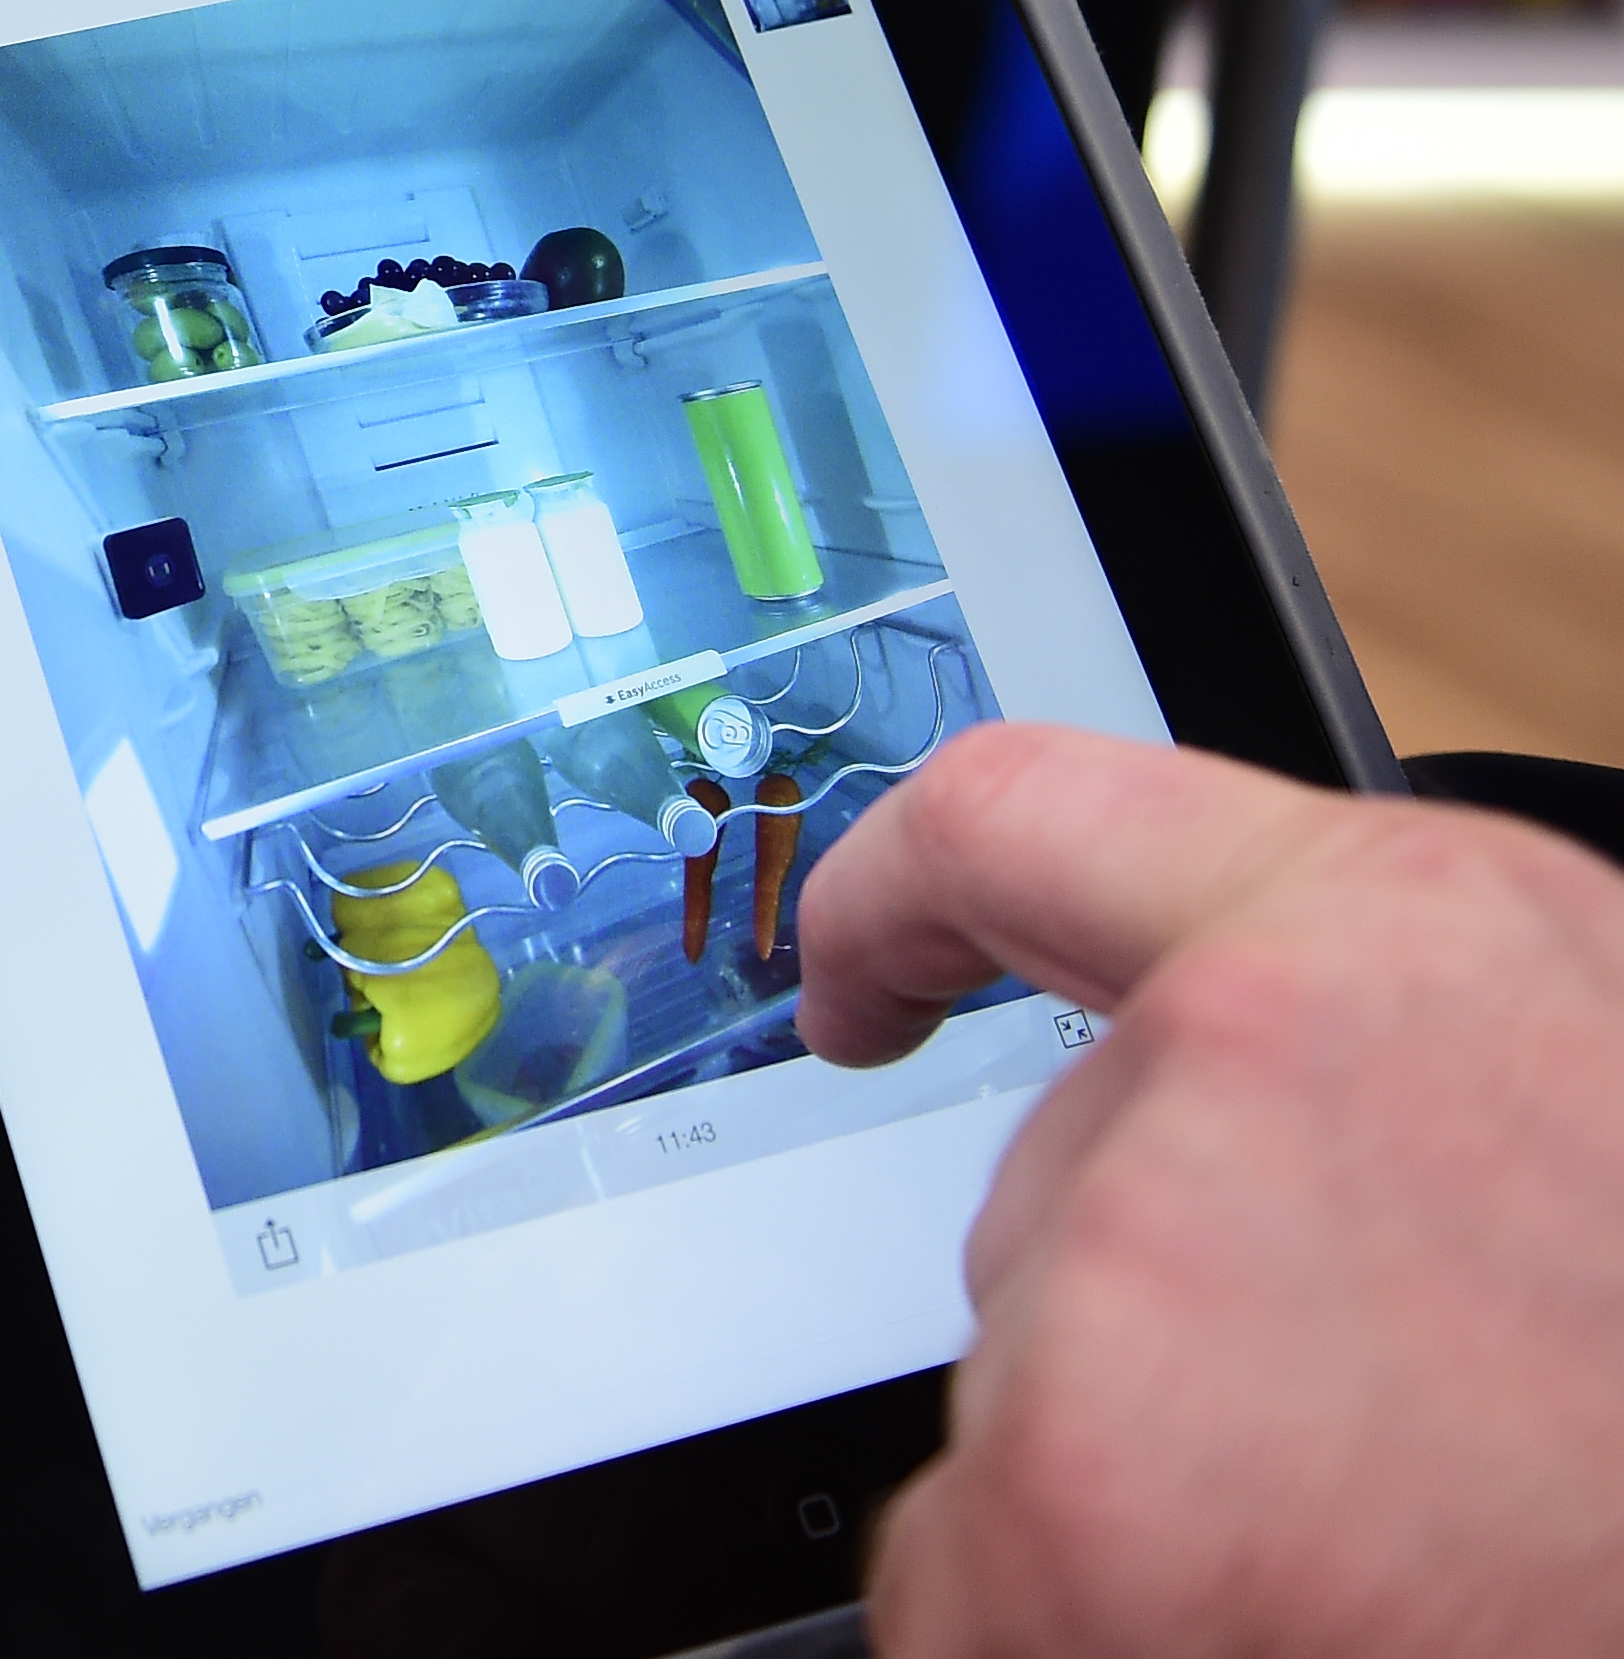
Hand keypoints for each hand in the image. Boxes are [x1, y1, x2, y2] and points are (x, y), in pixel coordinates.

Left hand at [799, 720, 1623, 1658]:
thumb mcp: (1600, 1132)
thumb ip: (1394, 1068)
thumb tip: (1236, 1086)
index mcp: (1408, 938)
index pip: (1024, 819)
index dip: (895, 902)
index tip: (848, 986)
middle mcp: (1251, 1048)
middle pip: (1060, 1181)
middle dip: (1164, 1322)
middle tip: (1375, 1440)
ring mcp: (1143, 1260)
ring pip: (1028, 1377)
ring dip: (1147, 1482)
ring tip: (1390, 1555)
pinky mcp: (1072, 1484)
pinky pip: (967, 1562)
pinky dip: (1068, 1623)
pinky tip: (1277, 1636)